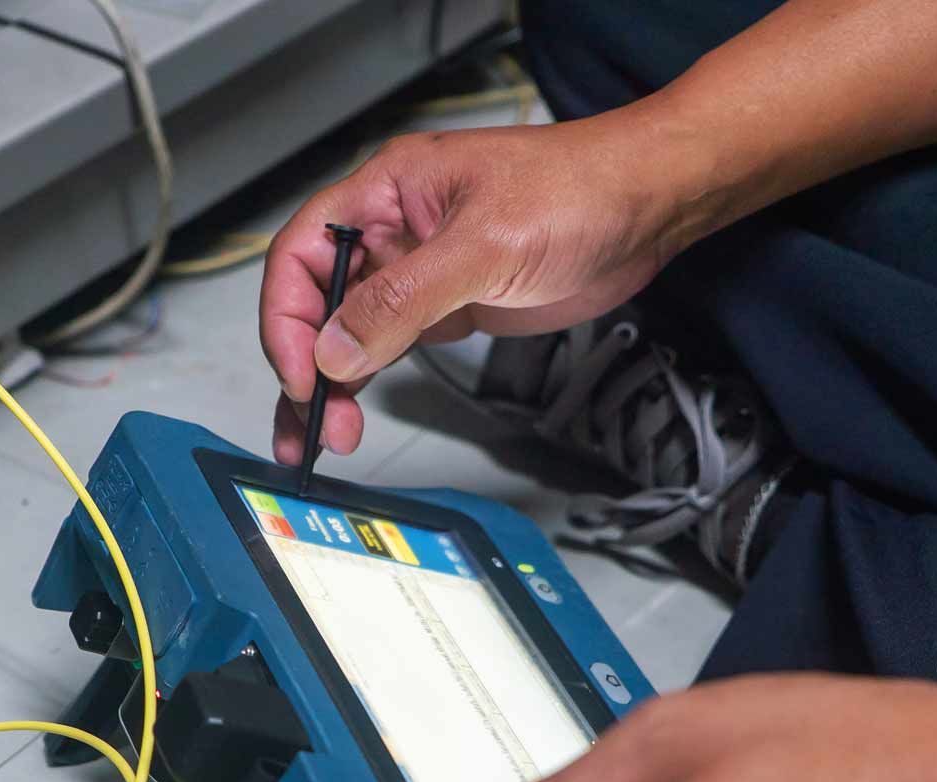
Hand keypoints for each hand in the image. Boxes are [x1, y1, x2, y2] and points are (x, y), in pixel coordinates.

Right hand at [258, 107, 722, 463]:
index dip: (287, 316)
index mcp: (385, 192)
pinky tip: (355, 411)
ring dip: (333, 384)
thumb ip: (403, 299)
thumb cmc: (580, 188)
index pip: (300, 253)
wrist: (649, 205)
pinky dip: (368, 380)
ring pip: (348, 331)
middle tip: (313, 423)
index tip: (303, 373)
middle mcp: (392, 230)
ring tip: (327, 437)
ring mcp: (419, 270)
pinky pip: (390, 344)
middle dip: (305, 364)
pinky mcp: (448, 304)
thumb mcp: (484, 245)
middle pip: (315, 299)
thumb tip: (337, 349)